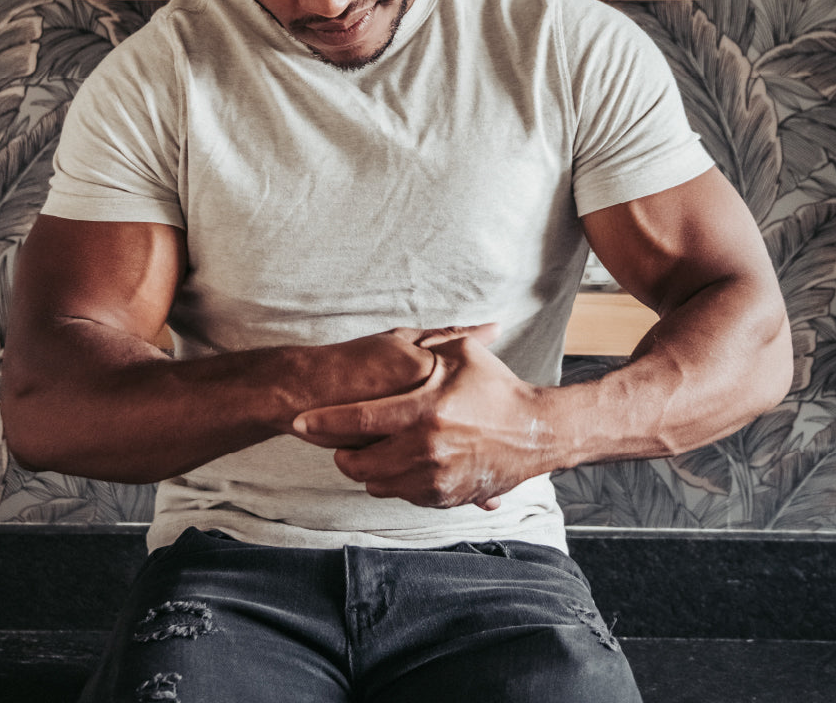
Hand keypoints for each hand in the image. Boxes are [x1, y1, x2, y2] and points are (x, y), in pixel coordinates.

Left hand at [292, 334, 547, 510]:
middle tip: (337, 441)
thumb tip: (400, 337)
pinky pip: (403, 495)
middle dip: (340, 453)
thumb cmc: (496, 387)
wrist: (536, 432)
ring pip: (377, 483)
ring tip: (367, 451)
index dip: (323, 422)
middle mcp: (427, 448)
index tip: (299, 420)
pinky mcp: (447, 497)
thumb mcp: (460, 355)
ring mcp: (437, 477)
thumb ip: (426, 343)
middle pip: (359, 463)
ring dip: (365, 469)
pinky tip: (398, 463)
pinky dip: (393, 481)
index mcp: (425, 409)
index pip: (358, 420)